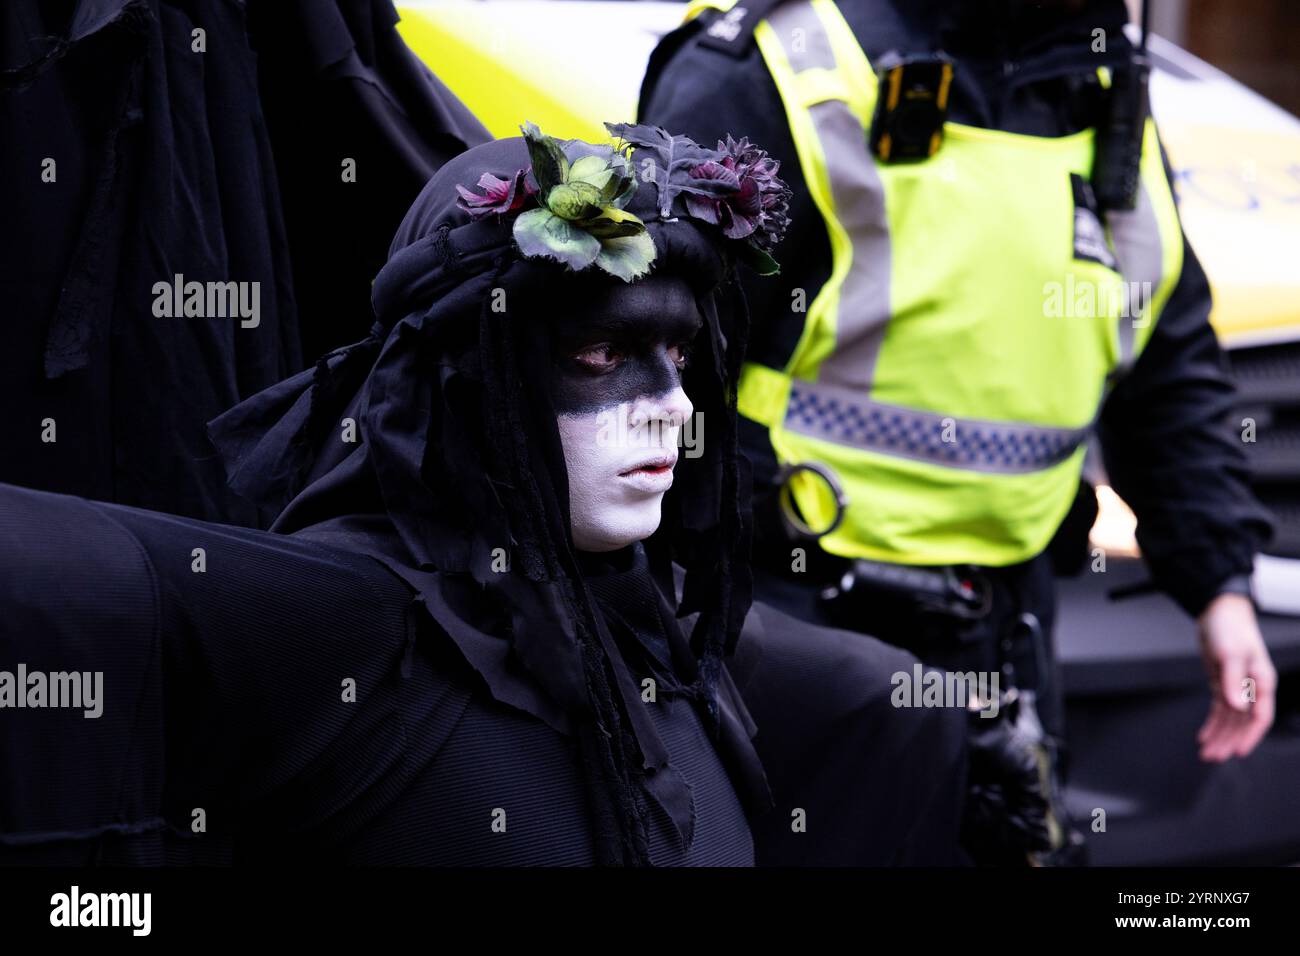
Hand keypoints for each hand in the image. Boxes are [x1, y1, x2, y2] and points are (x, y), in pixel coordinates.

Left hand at [1196, 593, 1275, 761]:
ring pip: (1230, 720)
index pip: (1260, 716)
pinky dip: (1213, 724)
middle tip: (1214, 757)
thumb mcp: (1231, 653)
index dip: (1250, 736)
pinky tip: (1204, 736)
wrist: (1219, 611)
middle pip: (1243, 723)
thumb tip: (1237, 706)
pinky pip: (1220, 710)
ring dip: (1220, 736)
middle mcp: (1252, 688)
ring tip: (1207, 753)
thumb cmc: (1231, 628)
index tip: (1238, 752)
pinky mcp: (1223, 684)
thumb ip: (1234, 680)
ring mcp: (1237, 687)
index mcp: (1262, 682)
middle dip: (1229, 741)